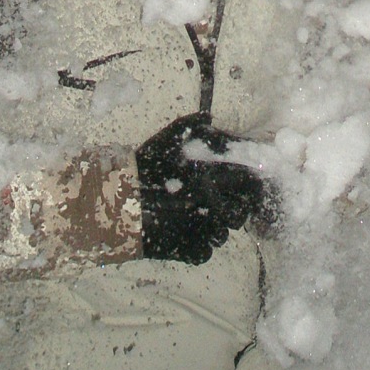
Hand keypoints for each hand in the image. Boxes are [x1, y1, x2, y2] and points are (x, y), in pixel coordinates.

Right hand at [136, 115, 275, 265]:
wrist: (123, 204)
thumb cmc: (146, 169)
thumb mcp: (167, 140)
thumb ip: (190, 126)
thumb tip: (207, 116)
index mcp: (213, 181)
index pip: (247, 185)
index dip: (246, 186)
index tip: (240, 186)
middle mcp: (213, 208)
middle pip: (239, 216)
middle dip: (232, 211)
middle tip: (217, 206)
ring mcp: (202, 232)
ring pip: (222, 236)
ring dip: (213, 229)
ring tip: (197, 221)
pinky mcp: (187, 251)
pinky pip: (204, 253)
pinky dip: (197, 247)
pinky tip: (185, 235)